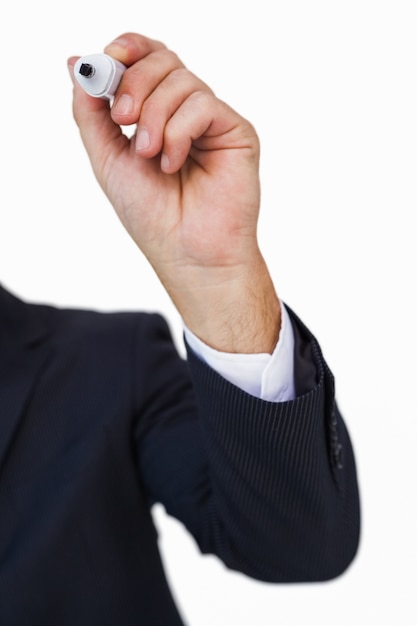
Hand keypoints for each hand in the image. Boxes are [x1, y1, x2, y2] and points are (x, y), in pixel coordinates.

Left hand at [69, 32, 279, 352]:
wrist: (186, 252)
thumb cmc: (152, 215)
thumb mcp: (107, 157)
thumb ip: (91, 112)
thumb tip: (76, 62)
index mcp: (158, 114)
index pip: (147, 59)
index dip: (128, 49)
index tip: (106, 60)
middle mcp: (186, 113)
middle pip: (163, 61)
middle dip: (134, 84)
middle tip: (122, 119)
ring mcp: (212, 122)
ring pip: (182, 81)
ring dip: (155, 117)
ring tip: (149, 156)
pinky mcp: (237, 132)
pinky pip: (203, 105)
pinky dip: (179, 132)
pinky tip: (174, 162)